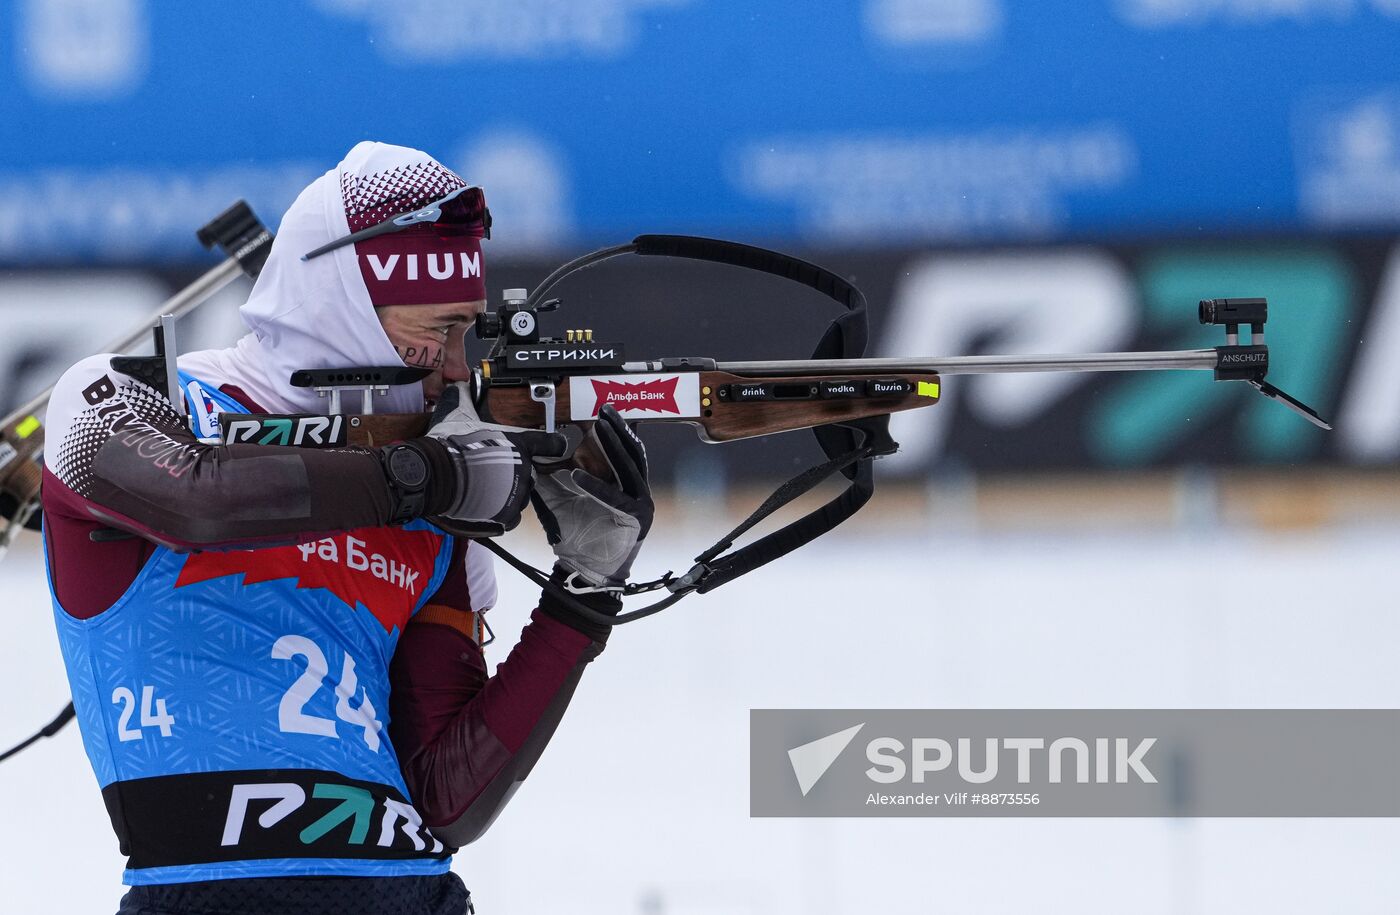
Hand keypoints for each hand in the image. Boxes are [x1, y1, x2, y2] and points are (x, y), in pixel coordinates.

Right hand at [423, 381, 568, 534]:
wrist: (434, 476)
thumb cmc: (448, 445)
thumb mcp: (456, 414)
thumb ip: (464, 398)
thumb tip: (460, 383)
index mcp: (520, 445)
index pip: (550, 444)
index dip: (554, 445)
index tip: (558, 446)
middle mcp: (524, 471)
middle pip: (530, 474)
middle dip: (514, 474)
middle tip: (491, 472)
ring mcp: (517, 496)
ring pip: (520, 496)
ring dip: (507, 494)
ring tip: (484, 490)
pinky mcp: (505, 516)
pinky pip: (510, 517)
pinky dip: (500, 514)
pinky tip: (485, 508)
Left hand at [531, 405, 652, 587]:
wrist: (585, 571)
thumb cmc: (579, 538)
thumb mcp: (562, 500)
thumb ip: (556, 478)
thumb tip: (540, 455)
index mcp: (626, 486)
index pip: (624, 451)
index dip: (616, 431)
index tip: (602, 413)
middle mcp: (638, 492)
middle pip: (632, 453)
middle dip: (618, 430)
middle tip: (604, 411)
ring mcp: (642, 505)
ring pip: (629, 468)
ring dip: (613, 446)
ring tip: (598, 429)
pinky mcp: (637, 519)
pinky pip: (616, 498)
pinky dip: (596, 486)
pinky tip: (576, 474)